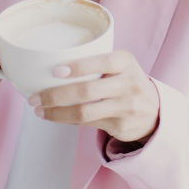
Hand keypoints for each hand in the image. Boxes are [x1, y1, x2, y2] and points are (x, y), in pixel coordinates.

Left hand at [28, 50, 160, 142]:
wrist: (154, 110)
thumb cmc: (126, 81)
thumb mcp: (121, 65)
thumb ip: (96, 62)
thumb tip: (50, 64)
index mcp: (126, 62)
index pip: (102, 62)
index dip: (78, 67)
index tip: (55, 71)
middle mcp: (128, 84)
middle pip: (87, 91)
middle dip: (56, 95)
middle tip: (35, 97)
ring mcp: (125, 107)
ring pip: (84, 113)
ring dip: (56, 113)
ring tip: (39, 110)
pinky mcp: (119, 126)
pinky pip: (86, 124)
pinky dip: (67, 120)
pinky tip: (55, 116)